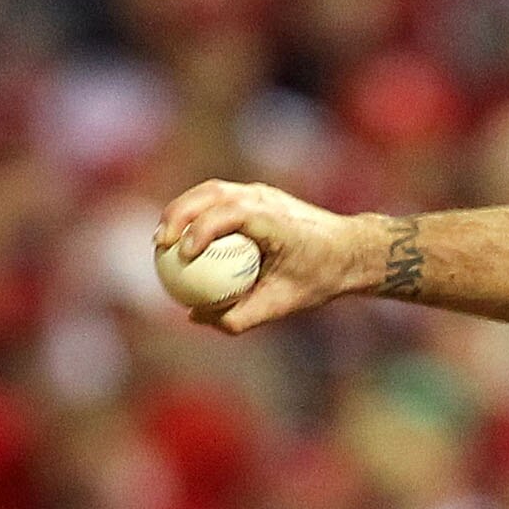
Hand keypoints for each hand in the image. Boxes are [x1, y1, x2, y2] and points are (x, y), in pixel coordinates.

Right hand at [154, 180, 386, 334]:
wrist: (349, 251)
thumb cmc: (320, 279)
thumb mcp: (284, 304)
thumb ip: (241, 315)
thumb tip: (196, 317)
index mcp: (276, 221)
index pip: (231, 214)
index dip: (202, 230)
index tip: (184, 255)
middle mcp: (266, 199)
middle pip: (211, 194)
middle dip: (178, 215)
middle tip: (159, 245)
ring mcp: (260, 192)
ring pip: (210, 191)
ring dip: (181, 209)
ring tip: (161, 238)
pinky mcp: (255, 194)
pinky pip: (217, 198)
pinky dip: (195, 211)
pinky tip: (180, 235)